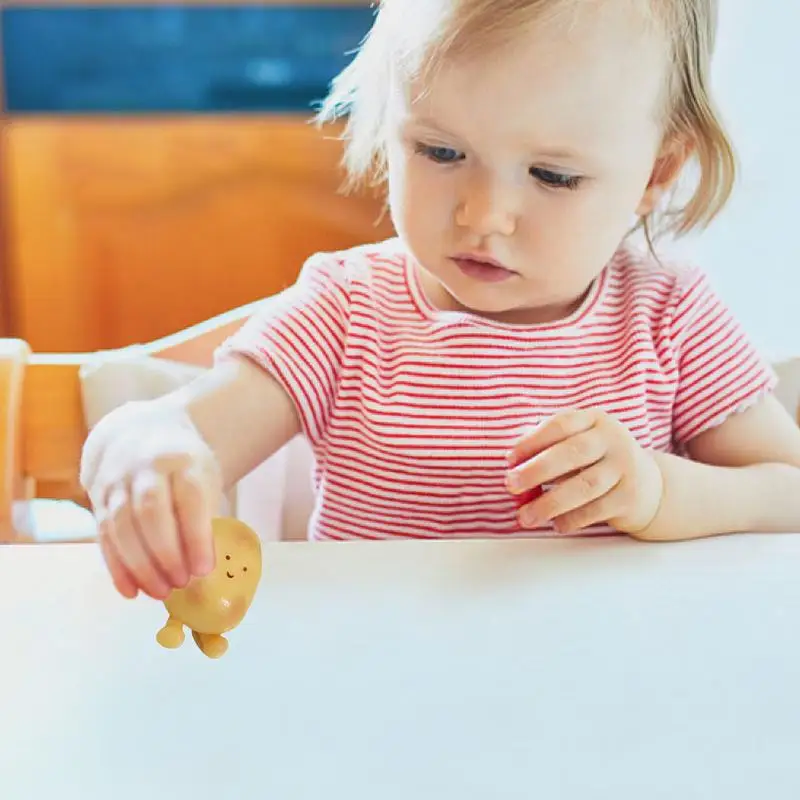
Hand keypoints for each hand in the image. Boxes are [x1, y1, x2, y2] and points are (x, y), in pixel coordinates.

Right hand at [80, 400, 222, 600]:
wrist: (139, 433)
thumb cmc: (184, 466)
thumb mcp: (205, 476)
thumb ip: (205, 514)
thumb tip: (203, 566)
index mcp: (181, 460)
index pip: (189, 499)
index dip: (196, 536)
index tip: (204, 569)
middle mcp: (145, 468)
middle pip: (150, 513)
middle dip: (165, 554)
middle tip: (181, 583)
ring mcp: (116, 482)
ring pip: (122, 527)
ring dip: (140, 566)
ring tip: (160, 592)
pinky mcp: (97, 499)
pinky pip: (103, 537)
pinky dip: (117, 568)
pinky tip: (132, 591)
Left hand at [506, 409, 662, 534]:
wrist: (648, 484)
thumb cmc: (597, 460)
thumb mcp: (578, 443)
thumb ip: (547, 448)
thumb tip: (513, 465)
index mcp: (594, 420)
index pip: (561, 424)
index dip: (532, 441)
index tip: (509, 459)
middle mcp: (613, 440)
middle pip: (573, 453)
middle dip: (537, 470)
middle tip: (511, 485)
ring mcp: (625, 467)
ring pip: (585, 486)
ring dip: (550, 503)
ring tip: (526, 516)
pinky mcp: (630, 496)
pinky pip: (596, 510)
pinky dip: (572, 519)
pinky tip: (556, 524)